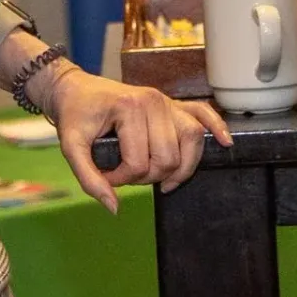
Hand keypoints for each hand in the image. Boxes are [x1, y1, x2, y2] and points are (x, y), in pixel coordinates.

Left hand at [44, 69, 232, 212]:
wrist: (75, 89)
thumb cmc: (75, 116)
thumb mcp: (71, 147)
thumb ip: (89, 179)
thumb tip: (114, 208)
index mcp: (130, 107)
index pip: (139, 161)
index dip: (120, 178)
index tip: (105, 174)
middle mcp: (154, 101)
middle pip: (168, 156)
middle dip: (147, 176)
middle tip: (126, 174)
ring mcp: (167, 101)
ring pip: (191, 139)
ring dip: (181, 166)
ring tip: (163, 179)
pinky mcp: (172, 104)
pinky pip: (202, 113)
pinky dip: (216, 127)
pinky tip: (225, 143)